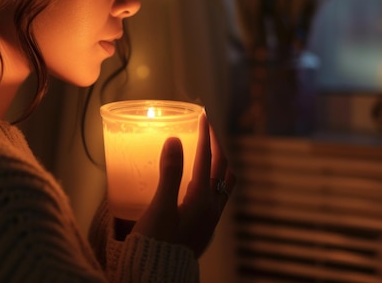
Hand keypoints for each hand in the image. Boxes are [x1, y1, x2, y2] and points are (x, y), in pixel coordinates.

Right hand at [131, 113, 235, 256]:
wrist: (157, 274)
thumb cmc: (157, 242)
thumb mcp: (160, 206)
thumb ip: (169, 173)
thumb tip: (175, 140)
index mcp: (202, 198)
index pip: (207, 158)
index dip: (205, 134)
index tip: (202, 115)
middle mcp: (212, 206)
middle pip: (222, 167)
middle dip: (216, 145)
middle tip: (206, 128)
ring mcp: (211, 218)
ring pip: (225, 182)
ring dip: (219, 162)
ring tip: (209, 151)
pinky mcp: (205, 226)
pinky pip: (218, 195)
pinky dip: (214, 178)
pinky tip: (201, 180)